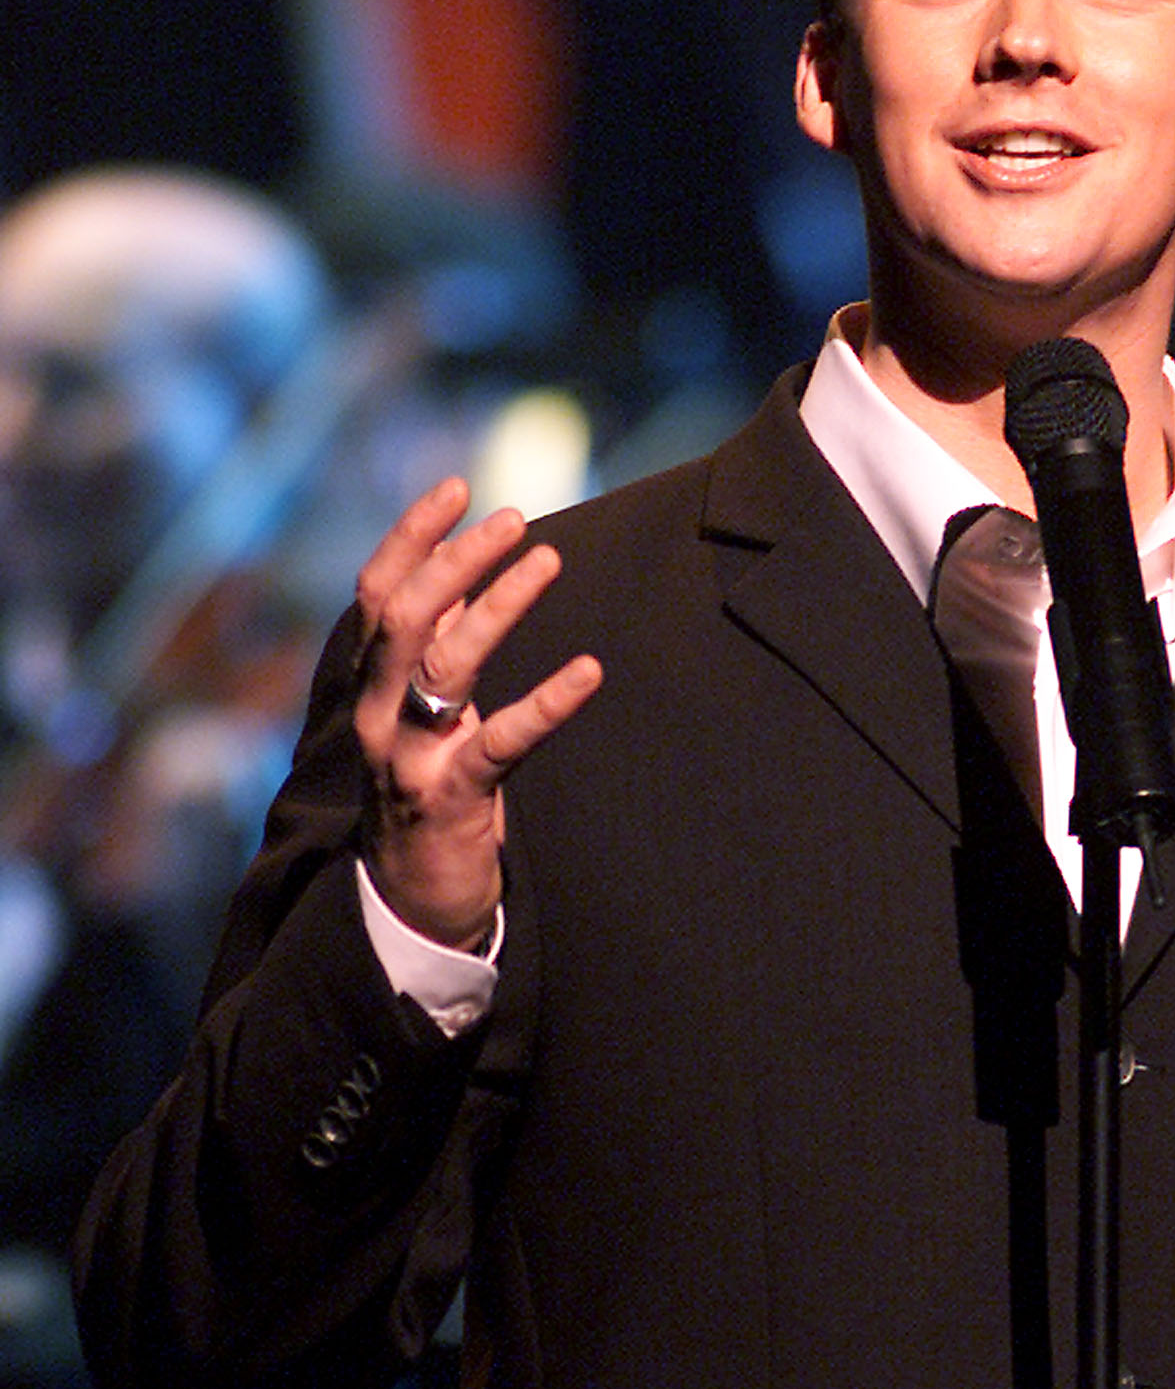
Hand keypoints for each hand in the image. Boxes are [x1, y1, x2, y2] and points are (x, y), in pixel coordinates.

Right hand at [353, 477, 601, 947]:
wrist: (412, 901)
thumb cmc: (430, 791)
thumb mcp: (427, 712)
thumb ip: (436, 646)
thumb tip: (461, 572)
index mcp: (371, 686)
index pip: (378, 594)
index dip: (411, 536)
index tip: (457, 488)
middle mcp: (379, 715)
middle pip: (405, 618)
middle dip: (455, 559)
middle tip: (512, 520)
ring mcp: (410, 759)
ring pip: (446, 666)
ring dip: (499, 606)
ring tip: (548, 561)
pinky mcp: (452, 800)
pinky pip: (502, 741)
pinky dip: (547, 702)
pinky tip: (589, 671)